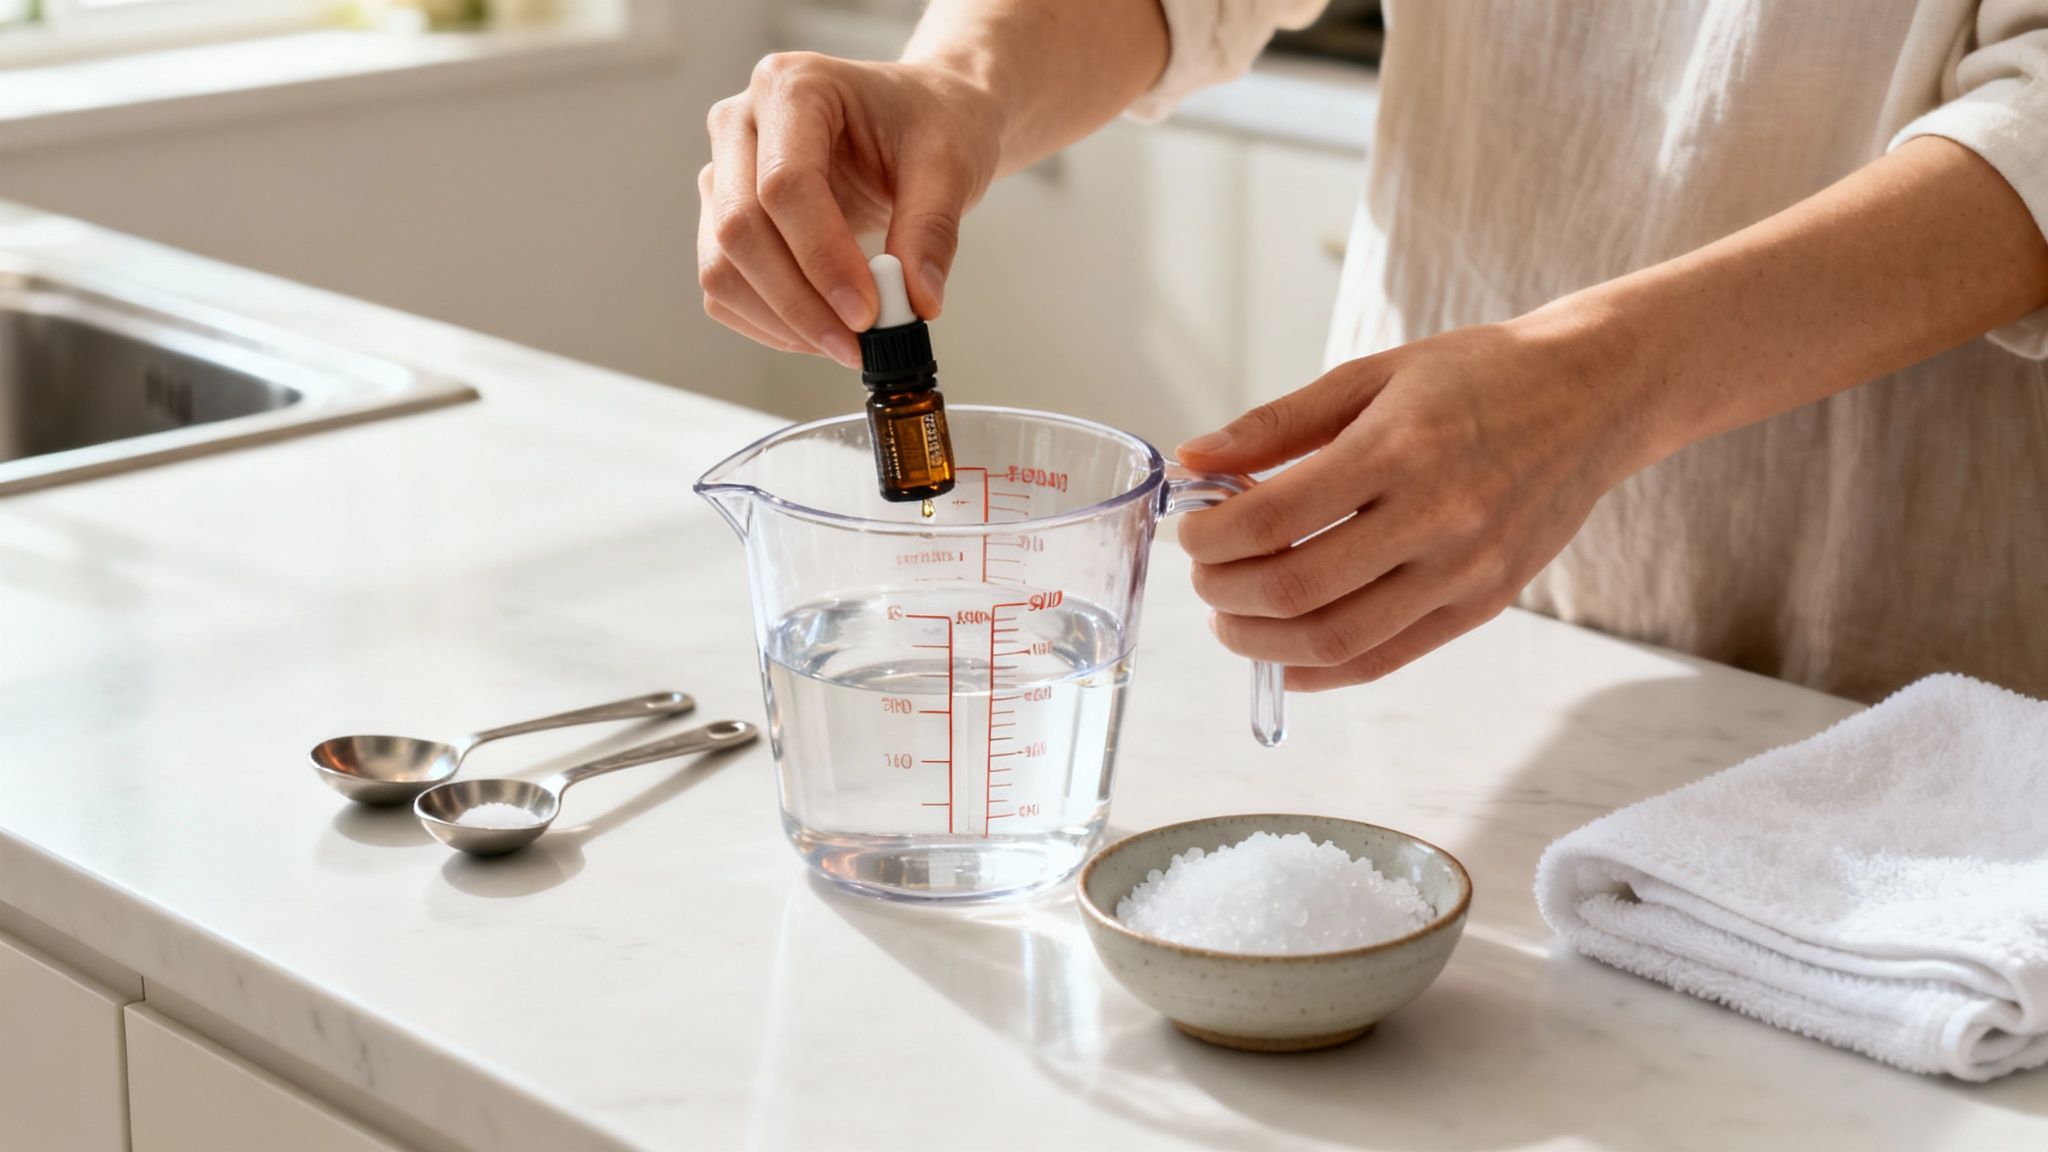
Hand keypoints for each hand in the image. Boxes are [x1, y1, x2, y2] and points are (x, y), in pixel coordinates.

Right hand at [699, 53, 1004, 366]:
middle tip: (857, 346)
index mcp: (792, 87)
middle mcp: (741, 124)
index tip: (868, 313)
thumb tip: (916, 300)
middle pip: (740, 228)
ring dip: (781, 321)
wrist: (922, 119)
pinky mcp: (723, 219)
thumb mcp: (950, 163)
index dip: (822, 258)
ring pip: (722, 265)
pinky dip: (769, 323)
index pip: (784, 185)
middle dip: (798, 301)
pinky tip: (822, 332)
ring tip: (848, 344)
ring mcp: (724, 173)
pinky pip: (725, 288)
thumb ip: (932, 229)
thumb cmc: (933, 122)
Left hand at [1176, 315, 1656, 690]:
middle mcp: (1437, 516)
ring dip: (1261, 642)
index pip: (1274, 518)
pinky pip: (1386, 659)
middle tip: (1205, 575)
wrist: (1594, 396)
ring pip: (1336, 640)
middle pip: (1296, 589)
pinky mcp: (1484, 606)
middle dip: (1224, 591)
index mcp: (1399, 448)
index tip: (1191, 531)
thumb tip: (1192, 460)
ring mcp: (1465, 571)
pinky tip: (1283, 658)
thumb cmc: (1478, 377)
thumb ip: (1277, 424)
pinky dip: (1320, 670)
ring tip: (1233, 617)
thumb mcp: (1372, 375)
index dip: (1212, 537)